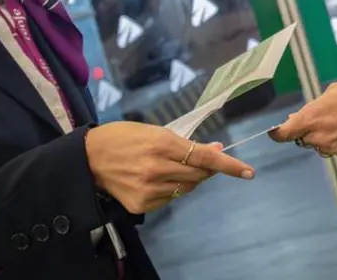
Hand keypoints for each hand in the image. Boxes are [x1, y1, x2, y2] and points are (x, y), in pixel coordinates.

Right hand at [85, 122, 255, 213]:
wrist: (88, 158)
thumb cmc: (123, 137)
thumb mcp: (154, 131)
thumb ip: (185, 143)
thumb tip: (215, 150)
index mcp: (162, 144)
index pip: (204, 157)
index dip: (229, 165)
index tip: (248, 172)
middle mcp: (157, 169)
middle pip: (199, 175)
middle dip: (207, 169)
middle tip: (202, 161)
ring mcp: (149, 190)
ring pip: (186, 188)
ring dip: (189, 179)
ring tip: (171, 167)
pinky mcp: (141, 205)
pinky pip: (170, 198)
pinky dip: (172, 189)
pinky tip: (156, 179)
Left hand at [268, 76, 336, 160]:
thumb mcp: (333, 92)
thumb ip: (316, 106)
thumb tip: (306, 114)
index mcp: (311, 118)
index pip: (286, 132)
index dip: (278, 134)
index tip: (275, 133)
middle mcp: (320, 137)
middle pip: (305, 139)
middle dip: (310, 131)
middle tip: (323, 119)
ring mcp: (335, 149)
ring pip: (323, 145)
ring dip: (328, 137)